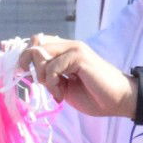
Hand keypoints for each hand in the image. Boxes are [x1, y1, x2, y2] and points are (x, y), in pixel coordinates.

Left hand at [17, 33, 133, 116]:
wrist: (118, 100)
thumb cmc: (94, 95)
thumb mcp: (63, 85)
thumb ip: (47, 74)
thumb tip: (27, 67)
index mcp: (66, 50)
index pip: (36, 41)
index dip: (25, 55)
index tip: (24, 72)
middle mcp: (70, 45)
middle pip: (34, 44)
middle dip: (30, 67)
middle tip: (43, 85)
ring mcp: (75, 49)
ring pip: (39, 53)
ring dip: (42, 78)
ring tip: (57, 91)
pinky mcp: (79, 56)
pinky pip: (51, 67)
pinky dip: (52, 84)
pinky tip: (62, 94)